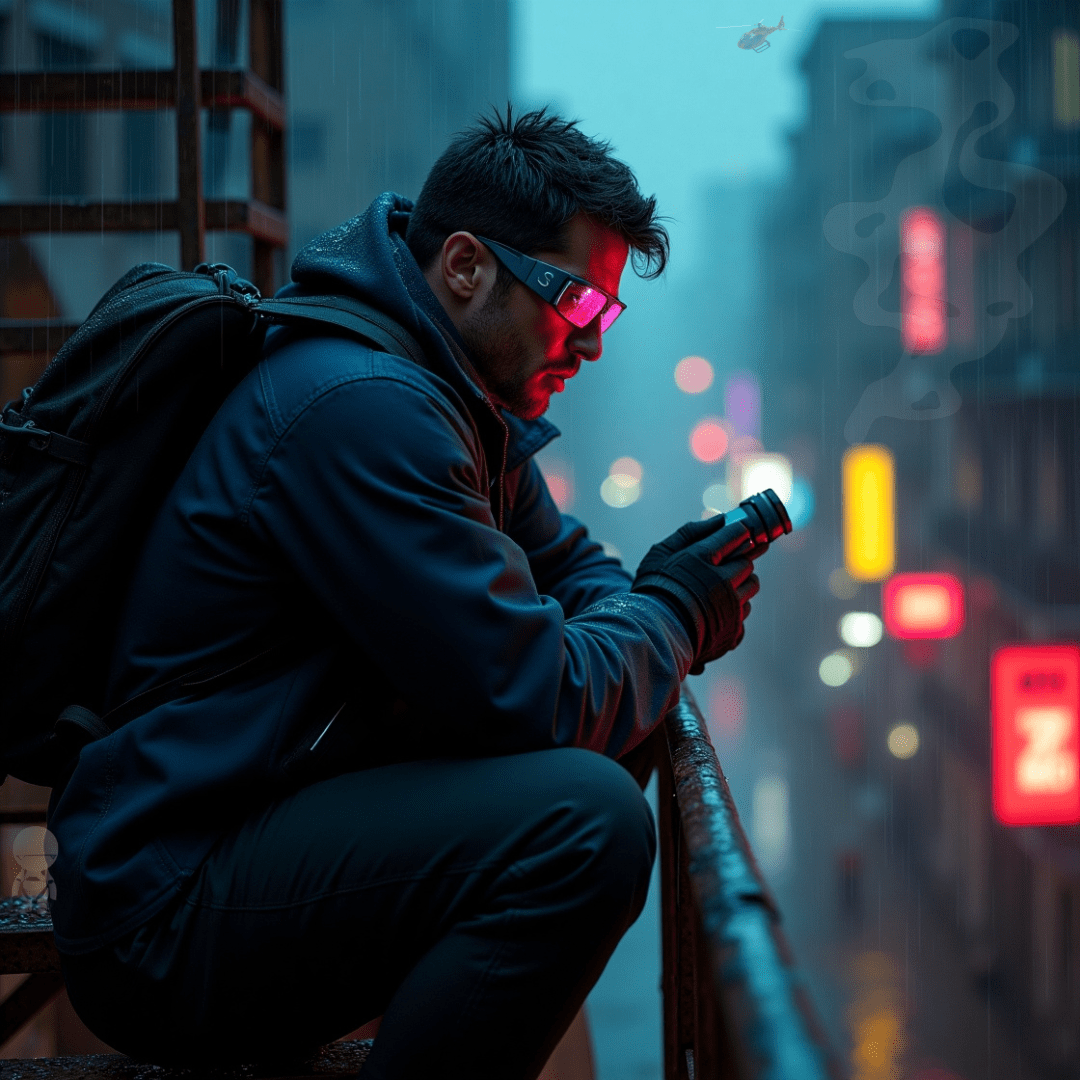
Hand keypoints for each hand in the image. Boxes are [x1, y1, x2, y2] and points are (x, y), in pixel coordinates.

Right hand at [632, 515, 759, 673]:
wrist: (651, 634)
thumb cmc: (653, 589)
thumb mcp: (661, 553)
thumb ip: (690, 532)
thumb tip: (720, 519)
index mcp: (704, 558)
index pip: (736, 535)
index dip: (739, 532)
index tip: (738, 533)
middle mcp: (722, 581)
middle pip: (746, 562)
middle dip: (738, 559)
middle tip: (723, 564)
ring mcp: (731, 607)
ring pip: (751, 586)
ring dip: (741, 583)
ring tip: (720, 588)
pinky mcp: (734, 629)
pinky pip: (745, 611)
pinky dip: (735, 608)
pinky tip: (717, 609)